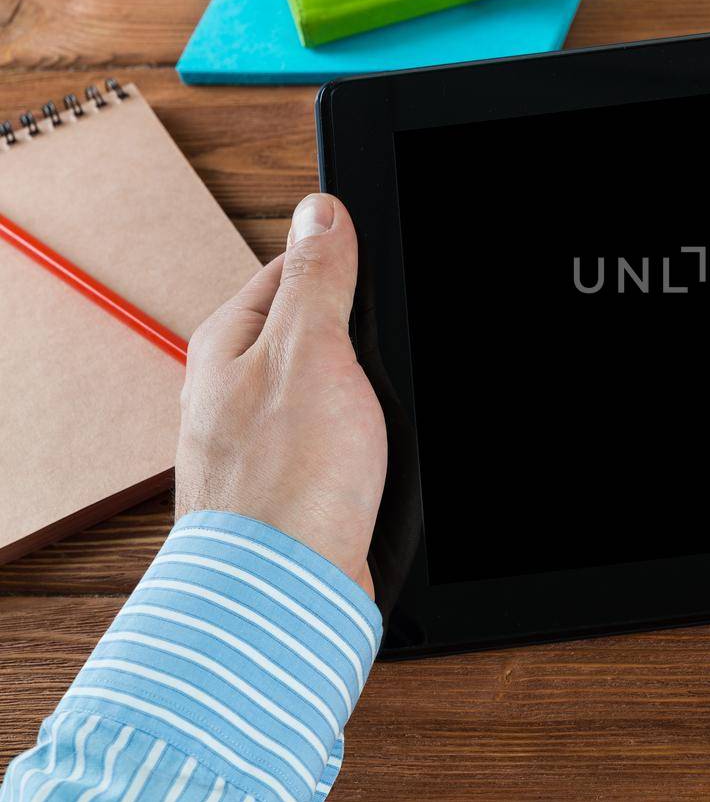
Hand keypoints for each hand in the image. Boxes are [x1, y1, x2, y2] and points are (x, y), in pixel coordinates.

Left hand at [176, 193, 386, 595]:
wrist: (287, 590)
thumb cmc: (286, 481)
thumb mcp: (312, 350)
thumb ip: (318, 278)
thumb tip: (321, 211)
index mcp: (230, 339)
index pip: (295, 268)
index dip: (348, 267)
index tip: (384, 278)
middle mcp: (239, 384)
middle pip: (323, 327)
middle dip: (366, 339)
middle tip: (387, 359)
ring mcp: (267, 434)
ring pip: (341, 386)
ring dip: (374, 397)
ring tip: (382, 418)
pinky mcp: (298, 478)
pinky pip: (345, 436)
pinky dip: (371, 440)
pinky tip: (382, 456)